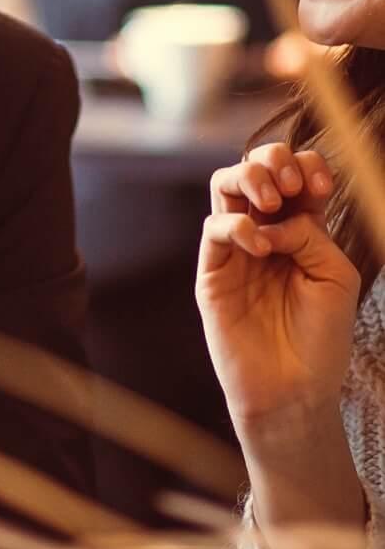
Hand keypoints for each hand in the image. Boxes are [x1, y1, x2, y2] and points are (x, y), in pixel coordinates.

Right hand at [197, 143, 359, 434]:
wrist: (293, 387)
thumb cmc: (320, 337)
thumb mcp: (336, 276)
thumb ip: (310, 235)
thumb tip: (272, 219)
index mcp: (303, 230)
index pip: (297, 175)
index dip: (308, 167)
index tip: (320, 188)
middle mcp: (267, 231)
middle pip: (256, 166)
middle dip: (274, 161)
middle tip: (290, 188)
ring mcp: (236, 248)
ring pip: (225, 184)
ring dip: (248, 178)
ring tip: (270, 203)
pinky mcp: (212, 270)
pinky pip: (214, 227)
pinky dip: (237, 226)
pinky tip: (260, 247)